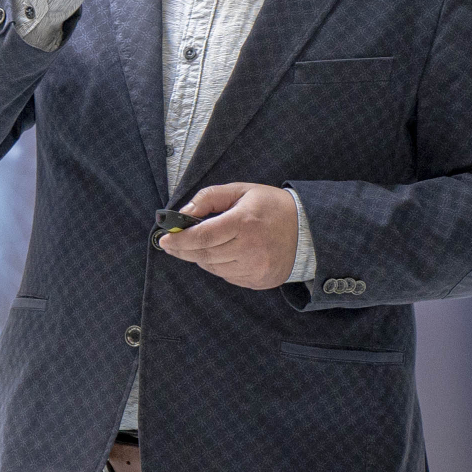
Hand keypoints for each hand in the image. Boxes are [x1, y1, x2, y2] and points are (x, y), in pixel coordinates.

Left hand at [158, 183, 300, 291]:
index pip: (202, 236)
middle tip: (171, 245)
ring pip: (213, 268)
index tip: (164, 239)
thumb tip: (185, 212)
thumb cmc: (272, 207)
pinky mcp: (259, 281)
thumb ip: (211, 197)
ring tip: (201, 245)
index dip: (179, 239)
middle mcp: (250, 249)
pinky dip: (219, 266)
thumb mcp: (242, 191)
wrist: (308, 231)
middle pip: (203, 255)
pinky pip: (228, 276)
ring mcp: (255, 268)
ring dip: (201, 258)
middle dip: (183, 250)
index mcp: (244, 223)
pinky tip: (224, 253)